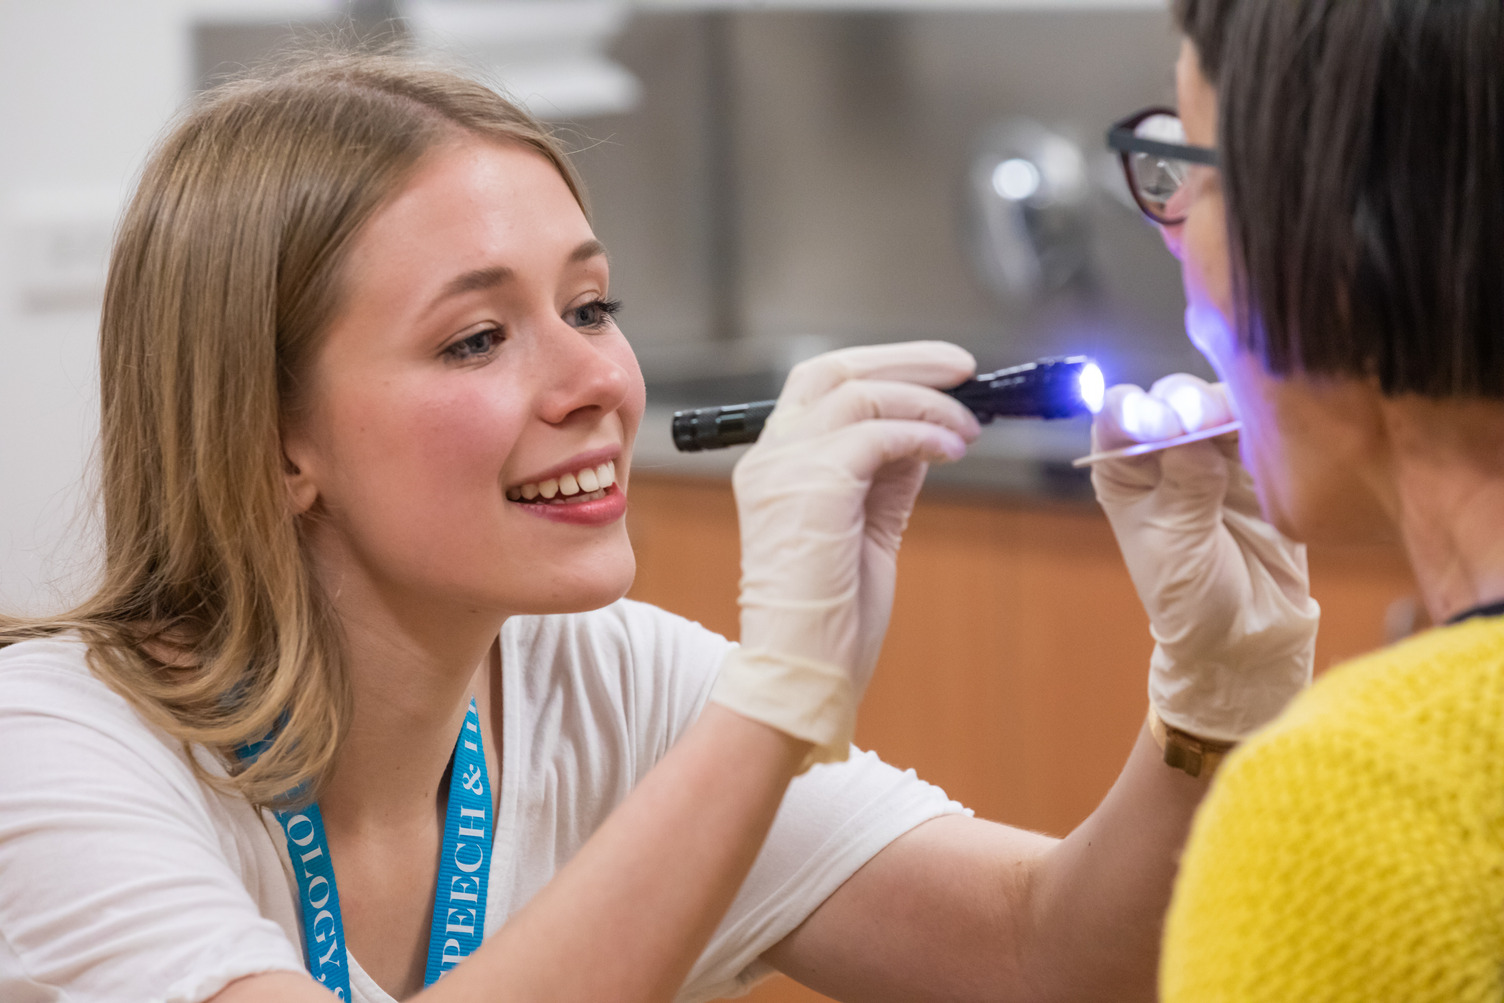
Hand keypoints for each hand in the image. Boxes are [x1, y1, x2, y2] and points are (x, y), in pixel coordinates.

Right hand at [709, 342, 979, 766]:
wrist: (801, 674)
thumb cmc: (830, 621)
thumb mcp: (868, 532)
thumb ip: (888, 479)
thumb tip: (927, 434)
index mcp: (776, 466)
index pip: (825, 386)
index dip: (887, 367)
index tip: (945, 375)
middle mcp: (771, 458)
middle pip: (835, 370)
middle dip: (906, 360)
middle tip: (966, 370)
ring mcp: (784, 470)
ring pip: (860, 394)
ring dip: (926, 403)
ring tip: (968, 429)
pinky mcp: (811, 489)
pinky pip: (876, 435)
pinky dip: (923, 434)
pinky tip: (952, 451)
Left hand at [1091, 374, 1318, 741]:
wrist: (1248, 634)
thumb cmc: (1191, 596)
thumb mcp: (1178, 545)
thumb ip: (1186, 487)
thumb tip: (1192, 433)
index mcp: (1125, 469)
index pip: (1119, 415)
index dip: (1136, 409)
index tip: (1157, 425)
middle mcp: (1166, 450)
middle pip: (1174, 397)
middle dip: (1187, 402)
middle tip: (1201, 423)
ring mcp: (1218, 451)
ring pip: (1224, 403)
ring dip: (1232, 407)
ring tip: (1239, 427)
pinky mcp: (1265, 461)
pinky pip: (1269, 426)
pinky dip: (1272, 421)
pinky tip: (1276, 430)